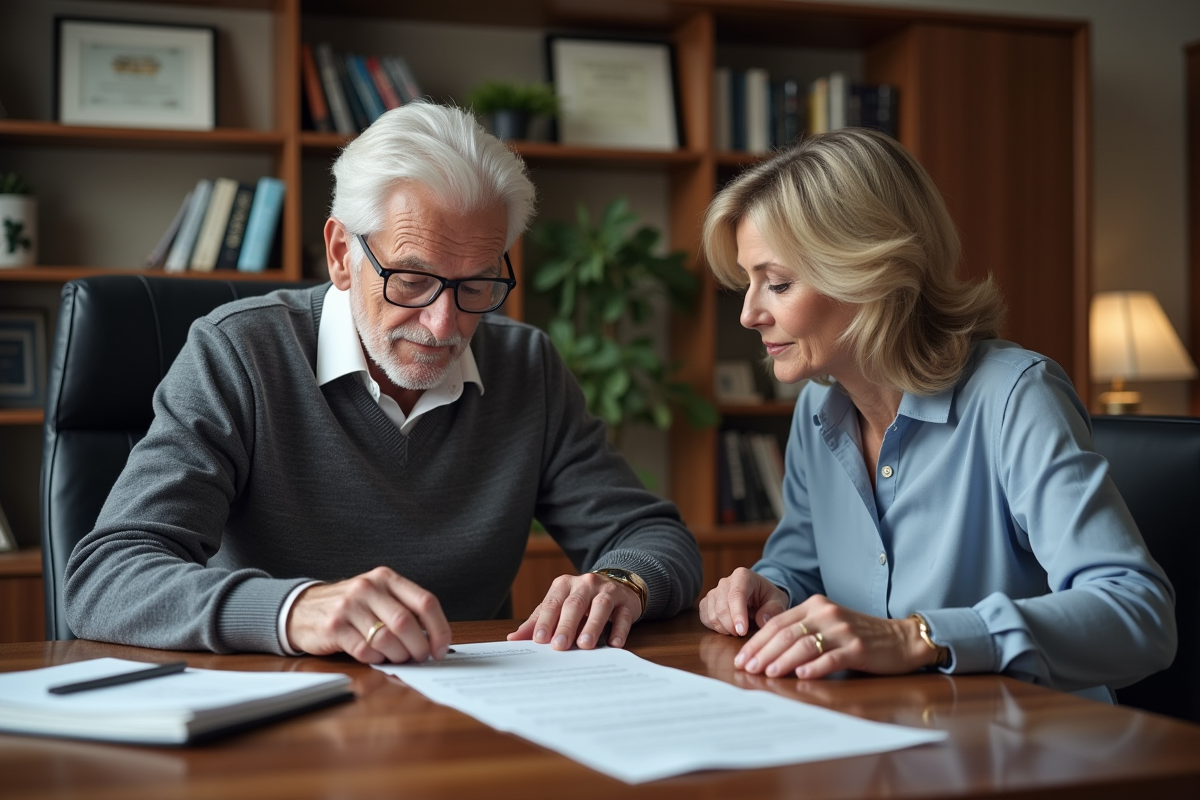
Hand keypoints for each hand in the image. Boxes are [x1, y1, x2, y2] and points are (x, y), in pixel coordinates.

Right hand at [286, 566, 451, 664]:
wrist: (302, 608)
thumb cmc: (350, 606)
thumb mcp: (378, 595)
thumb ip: (404, 607)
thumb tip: (434, 637)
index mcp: (386, 578)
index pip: (425, 602)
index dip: (439, 629)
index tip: (441, 648)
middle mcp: (368, 588)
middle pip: (407, 623)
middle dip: (418, 647)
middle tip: (419, 657)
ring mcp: (349, 607)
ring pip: (387, 639)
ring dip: (397, 656)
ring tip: (397, 657)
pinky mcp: (334, 627)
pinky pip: (365, 651)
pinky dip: (376, 659)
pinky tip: (375, 656)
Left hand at [507, 572, 640, 649]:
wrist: (618, 585)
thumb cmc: (582, 601)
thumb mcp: (559, 606)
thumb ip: (538, 621)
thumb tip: (513, 639)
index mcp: (564, 585)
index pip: (552, 603)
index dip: (546, 621)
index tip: (539, 640)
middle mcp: (586, 584)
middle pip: (574, 604)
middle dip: (566, 626)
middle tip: (559, 646)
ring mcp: (608, 591)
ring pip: (600, 606)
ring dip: (592, 625)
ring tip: (585, 645)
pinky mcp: (626, 602)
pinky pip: (623, 615)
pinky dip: (619, 629)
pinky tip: (614, 643)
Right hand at [698, 567, 789, 636]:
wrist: (759, 596)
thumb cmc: (768, 598)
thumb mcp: (779, 601)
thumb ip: (773, 610)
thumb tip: (763, 621)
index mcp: (743, 576)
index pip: (736, 594)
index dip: (737, 614)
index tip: (742, 631)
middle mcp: (725, 582)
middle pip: (721, 607)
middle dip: (731, 626)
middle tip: (742, 635)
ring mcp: (714, 592)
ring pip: (712, 614)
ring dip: (724, 628)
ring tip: (737, 631)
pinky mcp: (707, 602)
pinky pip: (704, 617)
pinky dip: (715, 627)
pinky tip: (727, 629)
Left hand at [733, 594, 936, 678]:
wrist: (901, 638)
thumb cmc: (860, 634)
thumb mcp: (828, 623)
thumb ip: (802, 630)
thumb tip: (767, 652)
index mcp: (815, 605)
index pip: (777, 623)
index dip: (757, 641)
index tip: (742, 658)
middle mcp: (826, 613)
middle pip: (786, 634)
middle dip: (762, 652)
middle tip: (747, 669)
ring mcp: (843, 630)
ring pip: (804, 645)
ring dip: (782, 661)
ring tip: (767, 674)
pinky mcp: (858, 648)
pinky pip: (831, 658)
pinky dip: (813, 667)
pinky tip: (800, 676)